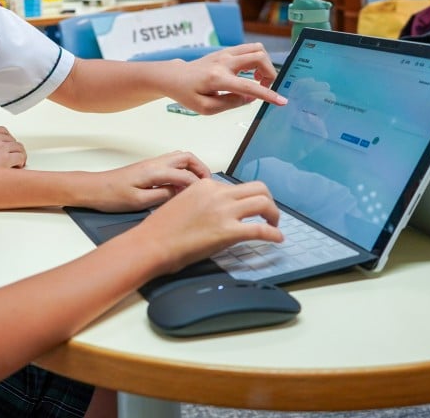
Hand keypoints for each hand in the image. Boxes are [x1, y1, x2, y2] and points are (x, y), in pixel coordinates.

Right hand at [0, 125, 26, 168]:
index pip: (2, 130)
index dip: (7, 140)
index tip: (8, 147)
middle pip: (11, 139)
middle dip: (13, 148)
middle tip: (14, 157)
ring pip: (18, 147)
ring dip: (19, 155)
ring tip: (17, 163)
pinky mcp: (4, 158)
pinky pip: (20, 157)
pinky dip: (21, 162)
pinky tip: (17, 167)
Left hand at [82, 150, 210, 211]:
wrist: (94, 188)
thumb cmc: (112, 196)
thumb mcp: (139, 202)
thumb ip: (163, 196)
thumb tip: (181, 193)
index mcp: (154, 171)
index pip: (186, 174)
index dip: (199, 185)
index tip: (206, 195)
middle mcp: (154, 163)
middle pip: (187, 157)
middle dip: (201, 169)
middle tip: (207, 185)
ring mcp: (151, 164)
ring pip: (179, 158)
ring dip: (192, 168)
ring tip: (197, 186)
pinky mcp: (148, 168)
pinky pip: (171, 164)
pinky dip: (182, 171)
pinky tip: (180, 186)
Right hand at [135, 178, 282, 272]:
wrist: (152, 243)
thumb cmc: (161, 229)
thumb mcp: (183, 203)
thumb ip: (203, 201)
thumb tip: (217, 211)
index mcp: (205, 185)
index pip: (235, 187)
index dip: (244, 200)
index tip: (247, 210)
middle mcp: (217, 193)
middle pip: (257, 188)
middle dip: (267, 200)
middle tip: (267, 213)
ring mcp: (224, 211)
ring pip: (263, 202)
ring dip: (273, 214)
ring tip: (273, 225)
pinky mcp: (228, 231)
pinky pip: (261, 230)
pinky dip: (273, 234)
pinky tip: (277, 239)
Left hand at [167, 43, 286, 114]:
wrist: (174, 76)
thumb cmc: (187, 94)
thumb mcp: (205, 108)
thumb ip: (230, 103)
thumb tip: (250, 98)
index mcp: (217, 79)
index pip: (248, 86)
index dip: (267, 94)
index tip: (281, 101)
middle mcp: (224, 62)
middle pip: (259, 57)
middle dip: (270, 73)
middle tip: (264, 86)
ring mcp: (225, 53)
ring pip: (256, 48)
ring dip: (264, 64)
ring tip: (257, 78)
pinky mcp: (226, 51)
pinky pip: (249, 49)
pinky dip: (257, 59)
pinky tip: (249, 73)